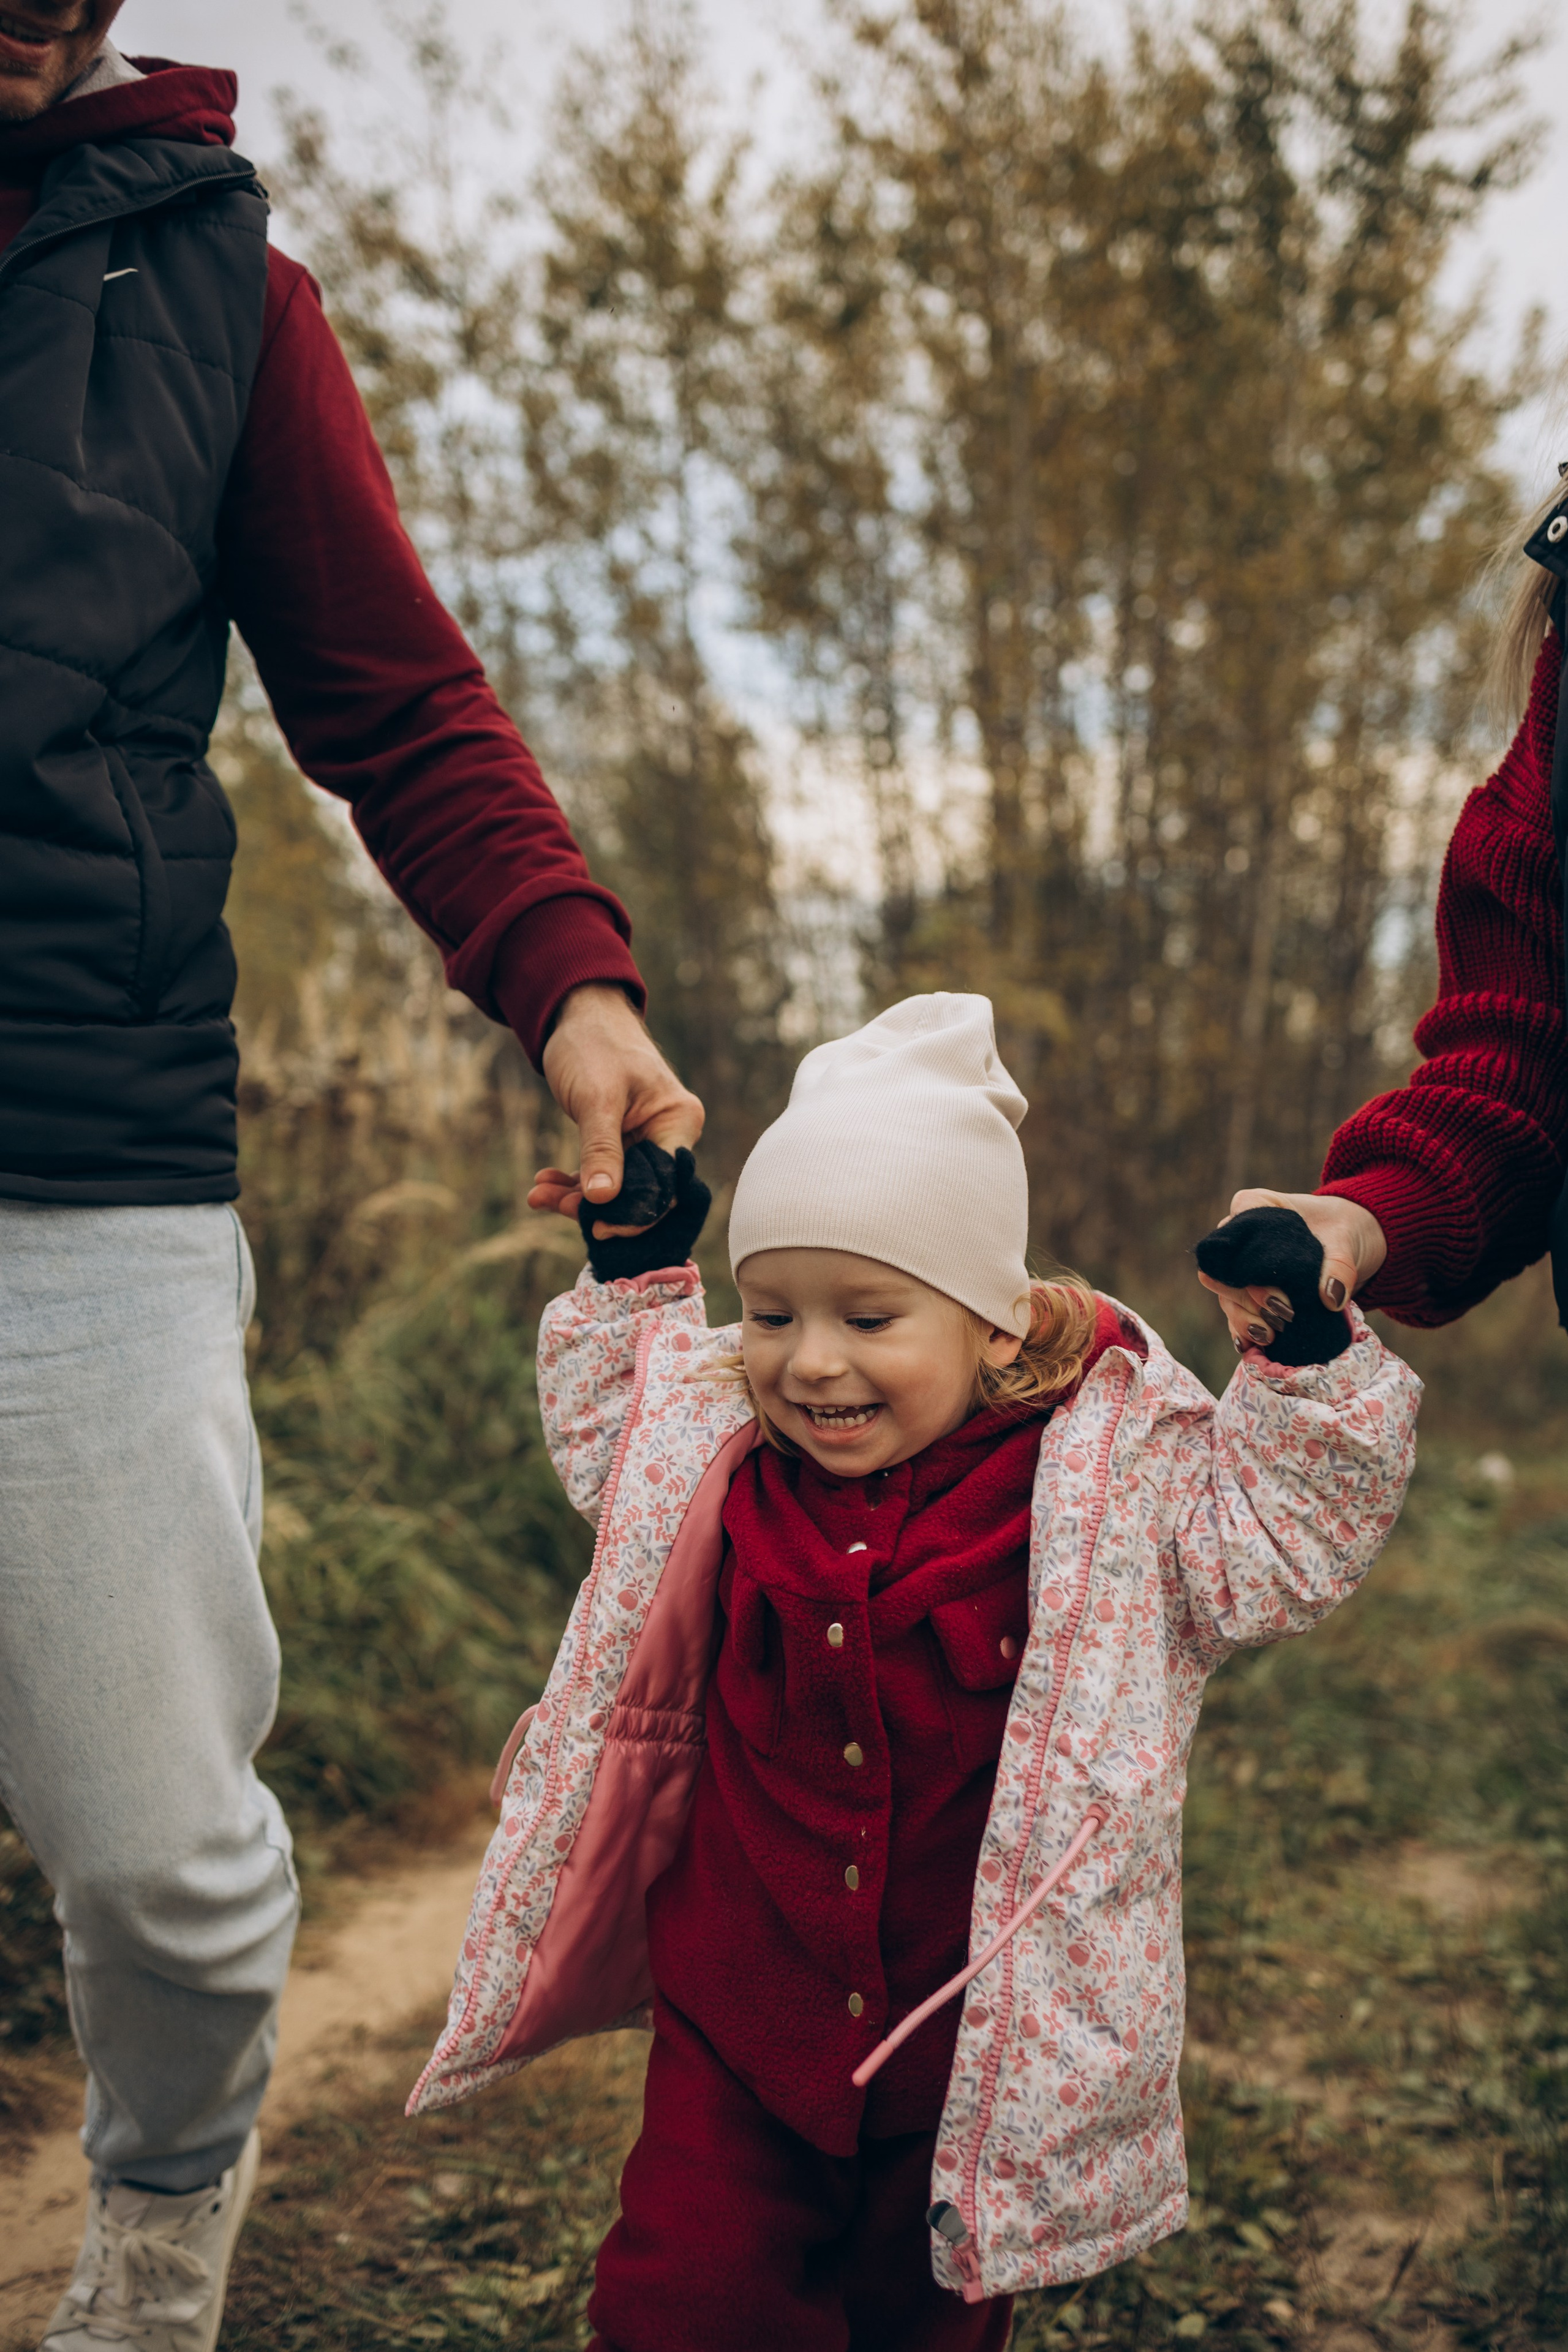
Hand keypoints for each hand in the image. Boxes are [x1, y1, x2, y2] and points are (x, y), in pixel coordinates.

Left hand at [532, 985, 704, 1231]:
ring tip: (538, 1194)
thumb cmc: (594, 1045)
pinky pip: (601, 1173)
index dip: (632, 1213)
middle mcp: (670, 1135)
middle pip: (641, 1193)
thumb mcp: (597, 1098)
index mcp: (679, 1122)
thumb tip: (603, 1201)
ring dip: (576, 1196)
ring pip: (617, 1188)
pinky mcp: (622, 1142)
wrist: (578, 1014)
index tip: (593, 1224)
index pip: (664, 1186)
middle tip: (552, 1204)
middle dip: (596, 1206)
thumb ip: (601, 1149)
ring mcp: (646, 1140)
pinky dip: (573, 1182)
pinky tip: (543, 1184)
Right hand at [1198, 1188, 1385, 1349]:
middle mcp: (1240, 1238)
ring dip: (1243, 1319)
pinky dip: (1244, 1330)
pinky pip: (1237, 1313)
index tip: (1278, 1293)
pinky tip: (1254, 1345)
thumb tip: (1330, 1298)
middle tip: (1283, 1313)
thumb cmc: (1344, 1230)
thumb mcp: (1347, 1242)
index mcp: (1254, 1208)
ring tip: (1270, 1335)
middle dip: (1246, 1298)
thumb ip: (1339, 1266)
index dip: (1243, 1265)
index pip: (1229, 1235)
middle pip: (1222, 1271)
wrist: (1353, 1244)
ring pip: (1226, 1296)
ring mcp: (1243, 1268)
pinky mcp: (1251, 1293)